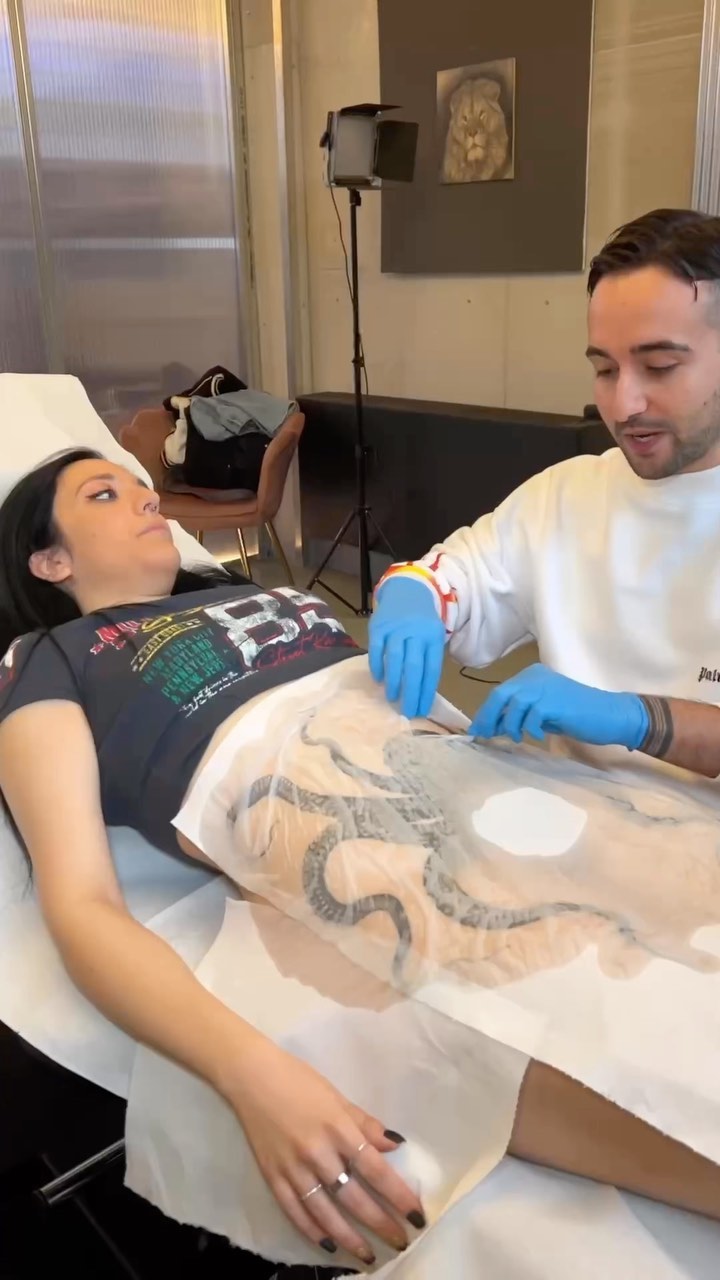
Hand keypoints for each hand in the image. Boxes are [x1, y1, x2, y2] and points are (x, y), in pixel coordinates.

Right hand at [228, 1038, 424, 1264]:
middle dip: (380, 1223)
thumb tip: (394, 1146)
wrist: (252, 1077)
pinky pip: (295, 1211)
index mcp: (338, 1128)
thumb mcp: (337, 1097)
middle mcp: (317, 1152)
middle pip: (354, 1197)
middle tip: (401, 1242)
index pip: (375, 1170)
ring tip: (368, 1255)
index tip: (417, 1216)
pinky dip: (312, 1231)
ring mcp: (293, 1168)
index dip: (398, 1196)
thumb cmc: (299, 1081)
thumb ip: (365, 1124)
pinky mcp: (272, 1177)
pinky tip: (328, 1245)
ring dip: (349, 1237)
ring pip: (325, 1212)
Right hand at [369, 576, 444, 718]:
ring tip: (393, 698)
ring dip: (394, 682)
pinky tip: (378, 680)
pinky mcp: (379, 626)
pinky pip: (377, 649)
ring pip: (395, 659)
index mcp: (433, 637)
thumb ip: (427, 659)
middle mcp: (416, 632)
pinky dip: (377, 666)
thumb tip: (421, 693)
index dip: (426, 692)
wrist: (407, 590)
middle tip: (407, 712)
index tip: (422, 710)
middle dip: (411, 692)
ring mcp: (396, 628)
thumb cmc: (421, 621)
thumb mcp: (432, 635)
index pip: (431, 669)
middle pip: (414, 667)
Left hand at [469, 663, 648, 748]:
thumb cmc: (579, 715)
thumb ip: (522, 714)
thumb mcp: (544, 713)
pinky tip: (540, 736)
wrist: (610, 715)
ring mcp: (546, 686)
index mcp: (533, 675)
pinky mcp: (554, 701)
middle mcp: (536, 676)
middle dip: (489, 717)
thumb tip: (495, 725)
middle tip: (484, 735)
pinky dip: (531, 729)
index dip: (487, 711)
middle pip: (501, 694)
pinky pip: (531, 716)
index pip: (501, 691)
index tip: (478, 728)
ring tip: (517, 737)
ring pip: (513, 704)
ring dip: (511, 725)